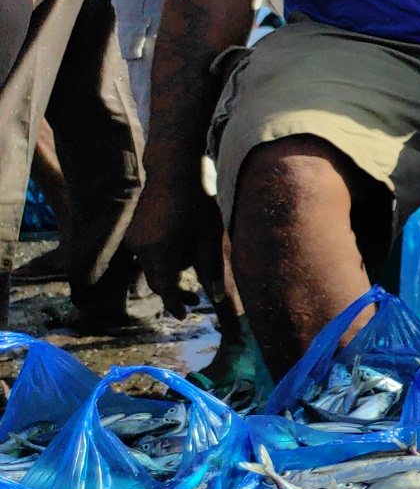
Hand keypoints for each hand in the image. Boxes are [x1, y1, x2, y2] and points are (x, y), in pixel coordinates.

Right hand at [126, 161, 213, 318]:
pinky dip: (163, 256)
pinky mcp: (132, 233)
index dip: (175, 304)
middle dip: (174, 292)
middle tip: (193, 300)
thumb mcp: (210, 236)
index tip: (184, 316)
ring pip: (153, 268)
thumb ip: (211, 268)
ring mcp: (134, 239)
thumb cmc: (198, 202)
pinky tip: (179, 238)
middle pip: (157, 281)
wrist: (173, 172)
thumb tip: (217, 299)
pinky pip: (148, 255)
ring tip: (193, 249)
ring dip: (171, 270)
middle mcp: (141, 247)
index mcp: (161, 249)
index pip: (165, 288)